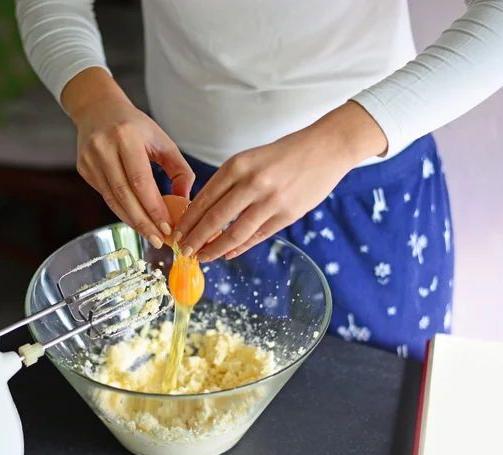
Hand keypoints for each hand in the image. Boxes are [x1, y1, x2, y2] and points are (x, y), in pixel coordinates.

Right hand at [63, 68, 194, 247]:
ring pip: (112, 200)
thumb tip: (185, 201)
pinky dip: (122, 212)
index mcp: (126, 136)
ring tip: (151, 236)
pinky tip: (137, 221)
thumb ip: (180, 170)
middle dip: (143, 222)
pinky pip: (106, 197)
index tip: (168, 227)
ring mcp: (90, 159)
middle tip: (160, 241)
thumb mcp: (163, 141)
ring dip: (133, 221)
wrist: (98, 109)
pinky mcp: (84, 169)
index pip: (141, 180)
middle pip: (124, 195)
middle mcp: (103, 147)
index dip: (154, 208)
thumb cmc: (137, 127)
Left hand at [174, 101, 387, 260]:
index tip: (177, 233)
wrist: (325, 149)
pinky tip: (228, 253)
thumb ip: (230, 182)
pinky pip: (257, 236)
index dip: (188, 220)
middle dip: (195, 239)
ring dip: (215, 249)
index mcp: (238, 165)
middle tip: (184, 251)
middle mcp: (252, 182)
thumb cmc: (285, 153)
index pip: (204, 198)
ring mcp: (271, 200)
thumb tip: (206, 213)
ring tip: (203, 257)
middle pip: (215, 219)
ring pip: (235, 233)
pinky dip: (240, 247)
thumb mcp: (251, 159)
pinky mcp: (287, 215)